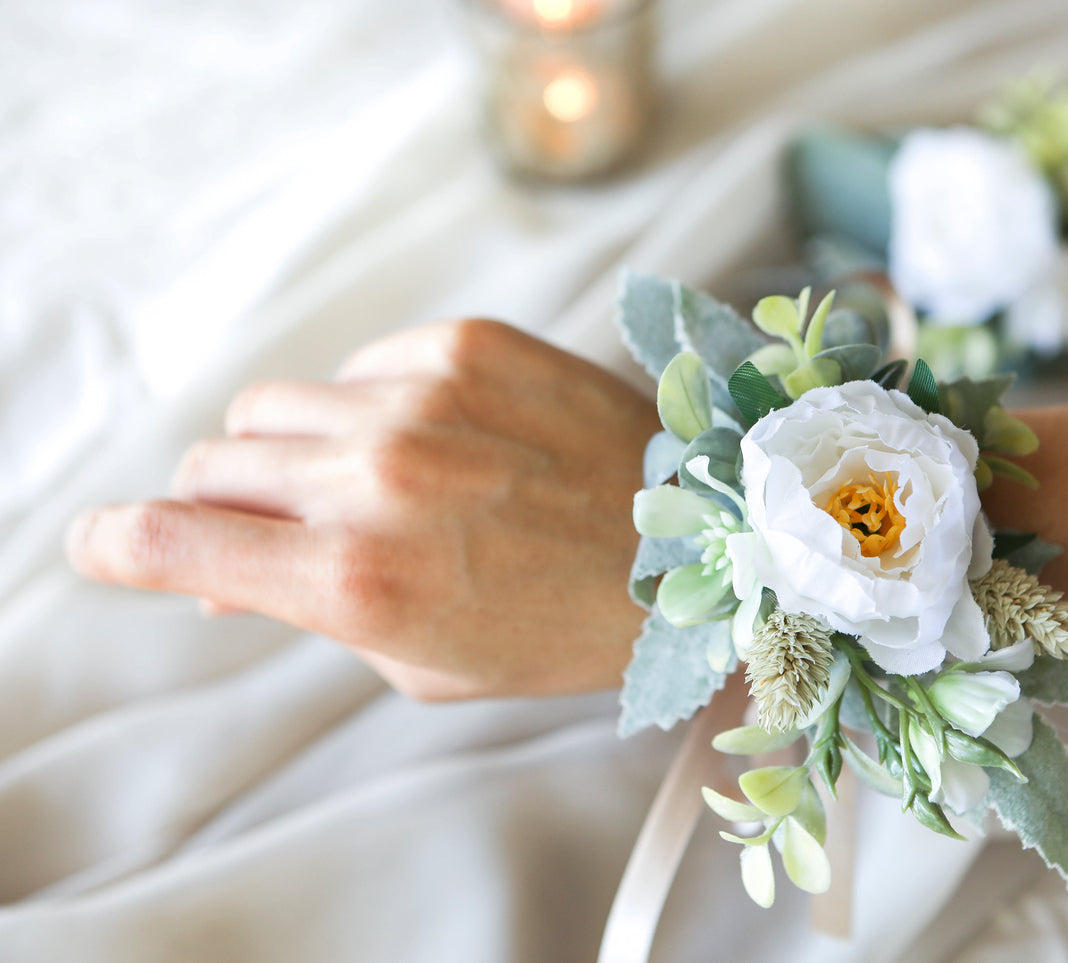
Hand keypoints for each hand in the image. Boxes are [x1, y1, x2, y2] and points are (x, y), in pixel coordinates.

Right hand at [66, 320, 658, 700]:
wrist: (698, 546)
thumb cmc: (564, 626)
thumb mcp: (425, 660)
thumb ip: (314, 610)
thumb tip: (221, 568)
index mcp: (355, 577)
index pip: (166, 538)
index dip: (115, 543)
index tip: (106, 543)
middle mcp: (373, 476)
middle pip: (215, 462)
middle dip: (231, 505)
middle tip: (288, 527)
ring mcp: (419, 397)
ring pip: (277, 405)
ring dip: (298, 450)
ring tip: (376, 483)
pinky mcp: (466, 343)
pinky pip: (363, 366)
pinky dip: (374, 406)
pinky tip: (441, 439)